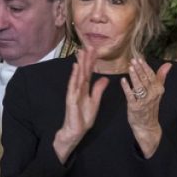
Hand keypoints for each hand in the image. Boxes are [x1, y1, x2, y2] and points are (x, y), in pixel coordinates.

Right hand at [53, 48, 108, 163]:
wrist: (75, 131)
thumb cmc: (83, 118)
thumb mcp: (95, 102)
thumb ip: (98, 90)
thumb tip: (105, 79)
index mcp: (84, 89)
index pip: (89, 72)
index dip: (92, 62)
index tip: (94, 50)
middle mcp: (78, 88)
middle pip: (83, 71)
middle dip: (85, 58)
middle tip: (88, 45)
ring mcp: (74, 92)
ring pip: (78, 75)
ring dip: (80, 63)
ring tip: (82, 52)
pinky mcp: (71, 99)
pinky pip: (73, 85)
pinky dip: (74, 76)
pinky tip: (76, 67)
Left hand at [124, 57, 169, 157]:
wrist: (147, 125)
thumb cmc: (150, 106)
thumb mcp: (158, 92)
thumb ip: (161, 77)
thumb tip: (168, 64)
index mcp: (158, 89)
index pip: (152, 75)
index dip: (145, 66)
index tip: (140, 58)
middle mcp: (153, 94)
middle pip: (145, 79)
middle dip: (139, 69)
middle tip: (133, 60)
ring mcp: (144, 101)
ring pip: (139, 86)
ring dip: (134, 76)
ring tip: (129, 67)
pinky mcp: (135, 107)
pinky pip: (130, 95)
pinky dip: (127, 87)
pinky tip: (123, 80)